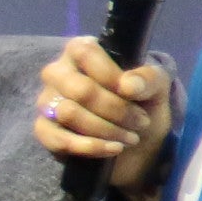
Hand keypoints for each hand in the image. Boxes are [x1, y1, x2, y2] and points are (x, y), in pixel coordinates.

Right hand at [32, 36, 179, 200]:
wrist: (137, 140)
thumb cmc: (143, 103)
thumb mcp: (156, 86)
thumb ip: (148, 78)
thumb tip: (128, 86)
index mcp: (81, 51)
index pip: (85, 53)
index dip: (110, 75)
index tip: (134, 93)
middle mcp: (58, 72)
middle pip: (79, 89)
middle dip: (115, 110)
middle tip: (141, 122)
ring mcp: (47, 101)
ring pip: (68, 113)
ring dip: (106, 129)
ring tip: (131, 137)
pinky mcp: (44, 130)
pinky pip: (58, 139)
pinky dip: (90, 147)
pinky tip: (113, 149)